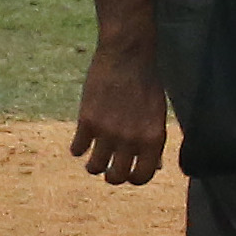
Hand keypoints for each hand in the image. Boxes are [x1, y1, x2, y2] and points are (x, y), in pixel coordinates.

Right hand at [71, 35, 167, 186]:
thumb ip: (152, 139)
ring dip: (94, 166)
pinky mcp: (87, 121)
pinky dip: (78, 148)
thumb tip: (154, 166)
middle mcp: (131, 139)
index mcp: (153, 138)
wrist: (128, 56)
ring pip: (94, 167)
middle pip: (116, 177)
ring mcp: (107, 132)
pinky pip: (77, 149)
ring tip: (94, 160)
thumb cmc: (147, 83)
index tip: (129, 175)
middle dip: (112, 177)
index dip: (135, 179)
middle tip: (109, 171)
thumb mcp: (157, 113)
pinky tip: (81, 142)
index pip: (143, 176)